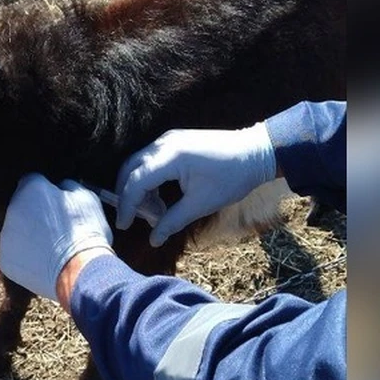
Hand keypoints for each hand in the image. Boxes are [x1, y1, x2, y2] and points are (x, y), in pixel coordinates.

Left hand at [0, 175, 114, 301]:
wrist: (78, 269)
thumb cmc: (86, 231)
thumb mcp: (86, 198)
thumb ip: (68, 186)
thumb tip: (62, 187)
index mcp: (31, 188)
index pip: (33, 181)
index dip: (47, 192)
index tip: (58, 204)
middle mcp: (12, 209)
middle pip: (22, 207)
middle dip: (36, 214)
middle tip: (56, 229)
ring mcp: (6, 235)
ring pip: (17, 231)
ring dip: (30, 236)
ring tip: (52, 248)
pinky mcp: (5, 259)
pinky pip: (15, 254)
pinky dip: (26, 258)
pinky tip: (44, 262)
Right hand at [116, 124, 276, 246]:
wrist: (255, 153)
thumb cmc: (231, 178)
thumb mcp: (201, 204)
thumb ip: (172, 221)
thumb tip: (154, 239)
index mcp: (170, 157)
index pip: (136, 181)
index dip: (127, 205)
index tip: (124, 225)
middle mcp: (163, 143)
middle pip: (130, 169)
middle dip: (128, 195)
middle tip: (134, 219)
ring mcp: (168, 139)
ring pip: (139, 164)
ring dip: (139, 188)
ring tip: (154, 212)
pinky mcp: (174, 141)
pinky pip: (150, 159)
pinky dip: (149, 179)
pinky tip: (160, 197)